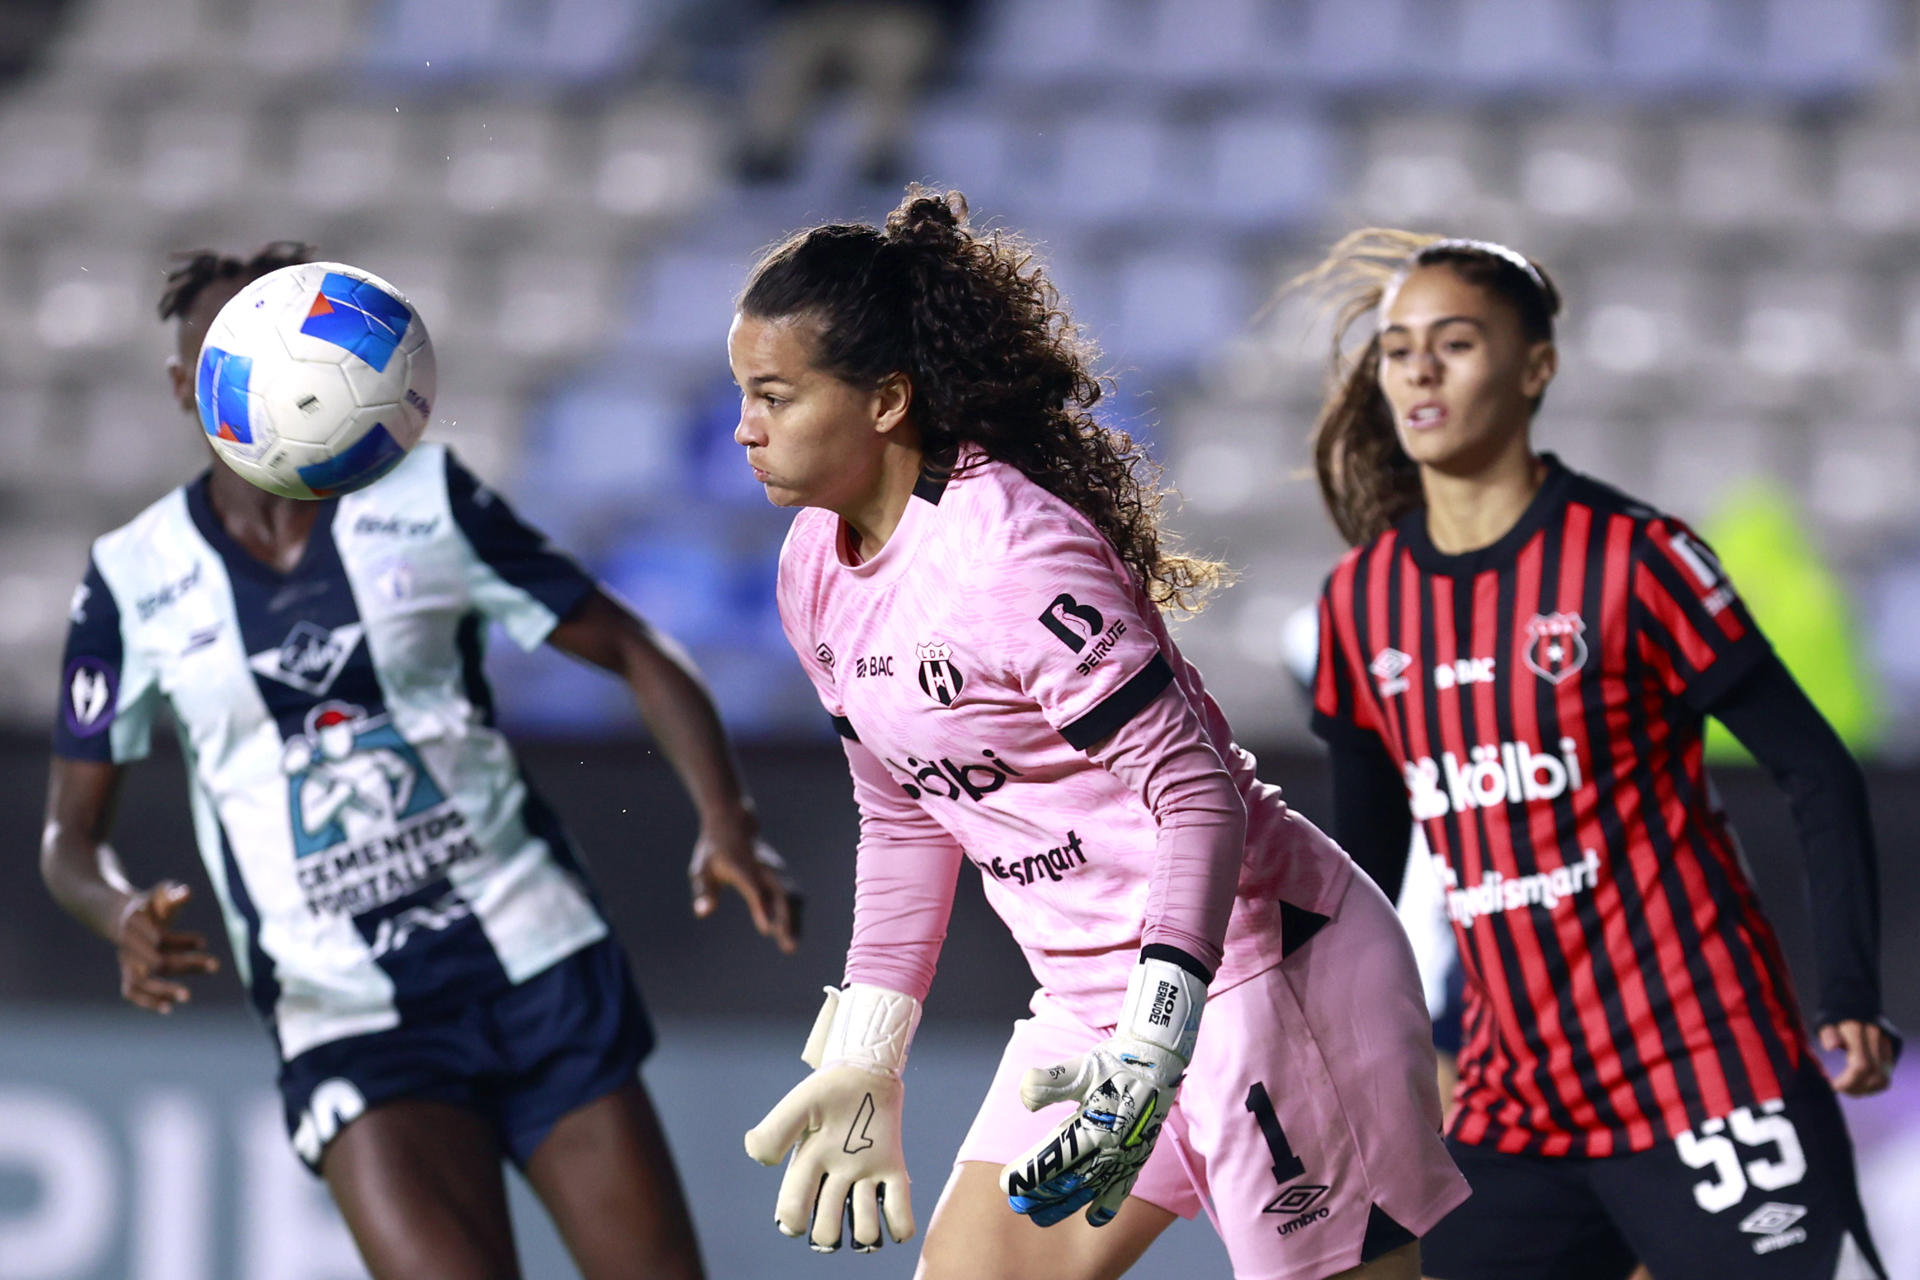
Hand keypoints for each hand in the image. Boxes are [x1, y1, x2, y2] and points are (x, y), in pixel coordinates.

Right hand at [116, 881, 217, 1013]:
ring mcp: (126, 961)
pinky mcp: (127, 973)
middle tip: (216, 966)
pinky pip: (131, 991)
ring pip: (139, 981)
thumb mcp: (160, 895)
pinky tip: (168, 1008)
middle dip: (186, 964)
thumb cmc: (151, 905)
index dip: (182, 942)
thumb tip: (186, 893)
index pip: (160, 938)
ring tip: (187, 996)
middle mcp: (128, 945)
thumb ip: (172, 894)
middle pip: (156, 961)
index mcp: (135, 924)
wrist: (122, 916)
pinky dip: (147, 1001)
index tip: (204, 942)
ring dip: (163, 990)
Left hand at [689, 819, 799, 952]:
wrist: (734, 825)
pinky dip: (794, 914)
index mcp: (743, 866)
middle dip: (789, 920)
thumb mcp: (702, 869)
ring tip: (790, 946)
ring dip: (795, 920)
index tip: (767, 930)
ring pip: (792, 896)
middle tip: (789, 947)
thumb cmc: (714, 851)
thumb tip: (703, 913)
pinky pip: (792, 895)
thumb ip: (704, 891)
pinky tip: (789, 934)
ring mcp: (776, 870)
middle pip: (783, 893)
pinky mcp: (781, 875)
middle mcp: (765, 868)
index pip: (756, 889)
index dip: (762, 908)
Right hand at [744, 984, 920, 1251]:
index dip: (793, 1221)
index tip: (796, 1218)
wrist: (866, 1072)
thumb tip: (763, 1162)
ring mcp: (864, 1178)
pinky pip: (899, 1213)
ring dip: (865, 1227)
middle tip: (836, 1202)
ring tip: (865, 1198)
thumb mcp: (799, 1104)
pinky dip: (899, 1224)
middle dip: (829, 1231)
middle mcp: (834, 1180)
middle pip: (827, 1233)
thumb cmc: (829, 1089)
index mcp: (807, 1167)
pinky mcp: (892, 1171)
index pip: (793, 1212)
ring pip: (865, 1232)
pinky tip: (890, 1202)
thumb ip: (776, 1130)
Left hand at [1001, 952, 1206, 1227]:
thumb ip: (1051, 1082)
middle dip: (1040, 1195)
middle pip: (1068, 1181)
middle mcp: (1109, 1147)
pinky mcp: (1137, 1158)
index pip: (1053, 1158)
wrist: (1156, 1062)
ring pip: (1090, 1191)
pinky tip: (1093, 1219)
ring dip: (1064, 1206)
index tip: (1006, 1185)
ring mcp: (1125, 1156)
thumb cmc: (1114, 1063)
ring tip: (1040, 1217)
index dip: (1028, 1174)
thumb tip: (1025, 1100)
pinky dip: (1108, 1206)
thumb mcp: (1080, 1068)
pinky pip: (1122, 1189)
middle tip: (1016, 1206)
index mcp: (1092, 1126)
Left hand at [1820, 1019, 1898, 1094]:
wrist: (1854, 1004)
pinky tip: (1859, 1084)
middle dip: (1856, 1088)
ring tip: (1849, 1088)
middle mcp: (1876, 1037)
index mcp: (1858, 1030)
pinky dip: (1873, 1085)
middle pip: (1874, 1075)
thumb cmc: (1835, 1017)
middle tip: (1840, 1088)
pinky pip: (1886, 1076)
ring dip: (1866, 1089)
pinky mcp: (1892, 1051)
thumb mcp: (1826, 1022)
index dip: (1848, 1082)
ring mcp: (1887, 1045)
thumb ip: (1828, 1034)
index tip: (1834, 1085)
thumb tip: (1830, 1047)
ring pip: (1883, 1079)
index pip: (1861, 1066)